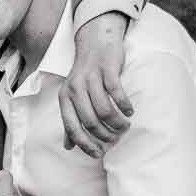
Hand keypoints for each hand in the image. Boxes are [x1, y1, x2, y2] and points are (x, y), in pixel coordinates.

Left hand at [60, 12, 134, 154]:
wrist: (95, 42)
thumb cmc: (85, 74)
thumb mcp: (73, 96)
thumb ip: (70, 120)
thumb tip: (68, 146)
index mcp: (65, 98)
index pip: (72, 128)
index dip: (85, 144)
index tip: (98, 153)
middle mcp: (75, 89)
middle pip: (91, 122)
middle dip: (105, 135)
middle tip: (116, 138)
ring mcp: (91, 79)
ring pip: (104, 110)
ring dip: (117, 123)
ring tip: (125, 126)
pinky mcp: (107, 70)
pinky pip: (117, 93)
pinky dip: (125, 106)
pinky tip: (130, 111)